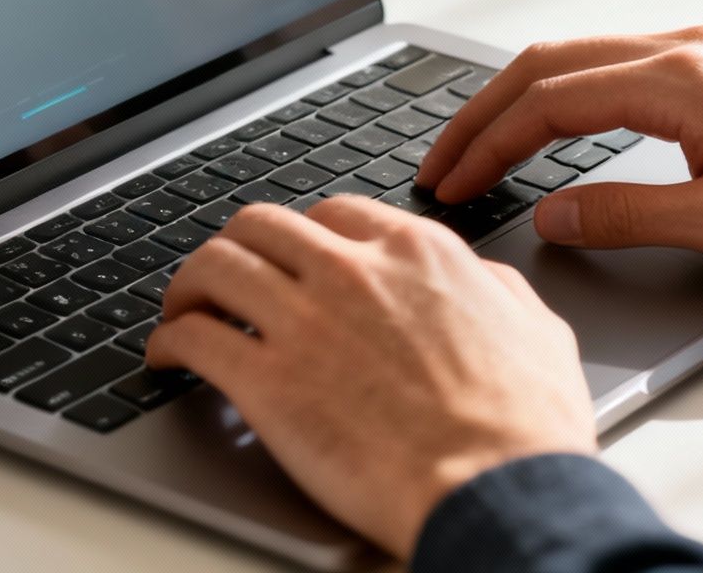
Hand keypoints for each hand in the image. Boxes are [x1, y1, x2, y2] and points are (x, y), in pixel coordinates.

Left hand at [145, 197, 595, 558]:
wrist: (498, 488)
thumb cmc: (524, 427)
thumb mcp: (536, 329)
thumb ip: (495, 289)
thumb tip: (480, 280)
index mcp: (415, 252)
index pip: (333, 213)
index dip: (302, 237)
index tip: (291, 260)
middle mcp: (351, 270)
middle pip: (261, 225)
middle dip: (237, 246)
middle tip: (226, 277)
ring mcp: (304, 320)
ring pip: (215, 266)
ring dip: (189, 286)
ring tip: (181, 310)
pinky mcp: (267, 382)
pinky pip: (192, 339)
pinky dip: (167, 343)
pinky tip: (165, 358)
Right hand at [417, 26, 702, 263]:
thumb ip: (627, 215)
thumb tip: (552, 214)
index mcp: (678, 80)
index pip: (549, 101)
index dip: (488, 143)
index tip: (451, 179)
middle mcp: (684, 48)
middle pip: (549, 62)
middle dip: (484, 112)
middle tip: (442, 161)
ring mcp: (702, 49)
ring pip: (580, 54)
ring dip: (522, 97)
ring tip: (483, 144)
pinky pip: (616, 61)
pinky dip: (565, 90)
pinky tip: (556, 123)